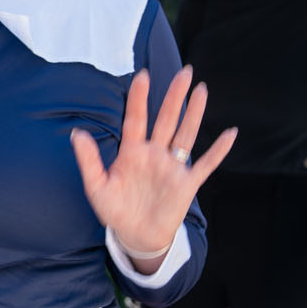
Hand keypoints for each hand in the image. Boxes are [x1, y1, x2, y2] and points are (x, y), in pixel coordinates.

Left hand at [70, 68, 234, 267]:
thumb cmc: (115, 209)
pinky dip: (218, 150)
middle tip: (185, 72)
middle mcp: (154, 154)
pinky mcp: (187, 183)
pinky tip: (230, 134)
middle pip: (166, 119)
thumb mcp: (96, 186)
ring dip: (194, 113)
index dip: (139, 98)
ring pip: (185, 134)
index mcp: (132, 152)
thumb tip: (76, 133)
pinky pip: (206, 164)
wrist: (135, 235)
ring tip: (202, 90)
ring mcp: (172, 167)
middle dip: (175, 96)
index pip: (136, 119)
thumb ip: (88, 160)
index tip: (143, 75)